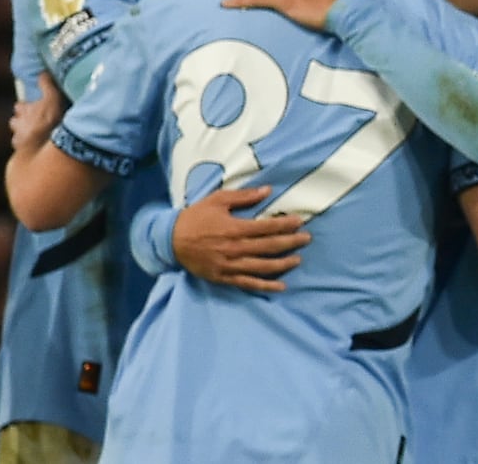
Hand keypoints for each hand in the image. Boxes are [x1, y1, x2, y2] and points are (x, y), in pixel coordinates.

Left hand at [9, 72, 64, 151]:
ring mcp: (18, 138)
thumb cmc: (50, 120)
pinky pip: (21, 148)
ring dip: (22, 135)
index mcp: (24, 110)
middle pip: (15, 121)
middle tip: (31, 121)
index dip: (25, 106)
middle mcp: (18, 123)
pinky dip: (25, 148)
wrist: (44, 145)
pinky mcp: (20, 151)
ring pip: (17, 135)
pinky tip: (33, 148)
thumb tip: (43, 72)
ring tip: (32, 136)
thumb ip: (47, 85)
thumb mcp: (53, 98)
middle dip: (21, 121)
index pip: (20, 106)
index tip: (31, 106)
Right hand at [174, 186, 309, 292]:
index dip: (286, 225)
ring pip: (262, 267)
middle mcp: (235, 248)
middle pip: (269, 247)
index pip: (267, 228)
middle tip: (307, 239)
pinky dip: (265, 286)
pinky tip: (280, 286)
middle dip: (291, 243)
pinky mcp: (224, 277)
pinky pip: (248, 283)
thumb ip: (244, 196)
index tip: (300, 222)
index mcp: (235, 228)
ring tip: (297, 259)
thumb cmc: (196, 217)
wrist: (170, 241)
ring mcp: (230, 265)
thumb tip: (268, 190)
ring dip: (282, 264)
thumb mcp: (217, 200)